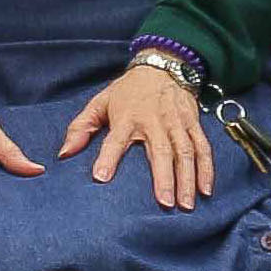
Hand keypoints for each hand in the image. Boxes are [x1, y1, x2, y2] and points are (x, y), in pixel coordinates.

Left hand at [64, 60, 212, 208]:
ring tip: (185, 204)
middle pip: (160, 150)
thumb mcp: (100, 102)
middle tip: (164, 203)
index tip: (101, 178)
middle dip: (164, 178)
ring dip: (187, 178)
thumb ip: (80, 128)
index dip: (108, 158)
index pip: (115, 140)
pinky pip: (202, 147)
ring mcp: (176, 122)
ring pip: (184, 151)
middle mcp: (154, 120)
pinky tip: (206, 190)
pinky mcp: (193, 123)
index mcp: (127, 117)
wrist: (162, 66)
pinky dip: (206, 169)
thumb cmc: (127, 91)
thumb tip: (64, 154)